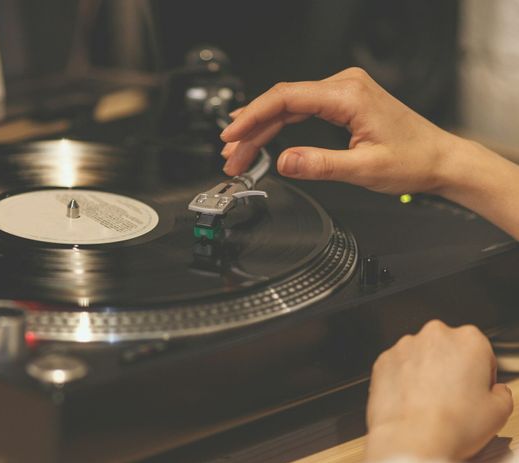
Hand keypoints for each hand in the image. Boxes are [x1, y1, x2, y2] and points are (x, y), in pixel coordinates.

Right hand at [221, 67, 518, 238]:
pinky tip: (262, 139)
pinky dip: (279, 127)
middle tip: (230, 156)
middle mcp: (344, 86)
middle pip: (281, 102)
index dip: (252, 116)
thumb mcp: (364, 168)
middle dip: (251, 130)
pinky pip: (301, 110)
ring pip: (288, 107)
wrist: (440, 159)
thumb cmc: (413, 160)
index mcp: (348, 94)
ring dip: (262, 130)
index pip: (286, 98)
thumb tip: (284, 162)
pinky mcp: (342, 103)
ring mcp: (343, 92)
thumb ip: (320, 165)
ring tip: (239, 154)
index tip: (232, 135)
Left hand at [365, 320, 513, 461]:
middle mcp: (435, 335)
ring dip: (425, 373)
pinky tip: (411, 402)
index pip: (481, 351)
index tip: (476, 390)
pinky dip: (402, 380)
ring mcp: (405, 346)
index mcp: (469, 340)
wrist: (412, 438)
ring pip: (420, 357)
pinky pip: (397, 367)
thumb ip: (502, 393)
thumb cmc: (454, 424)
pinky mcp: (382, 360)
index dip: (480, 374)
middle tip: (452, 398)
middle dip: (450, 369)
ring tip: (429, 403)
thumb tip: (497, 392)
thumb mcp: (499, 412)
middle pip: (448, 350)